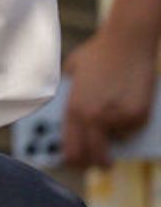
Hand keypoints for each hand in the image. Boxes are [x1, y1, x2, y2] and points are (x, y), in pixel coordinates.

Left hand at [62, 26, 157, 168]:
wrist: (126, 42)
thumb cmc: (97, 55)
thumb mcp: (72, 74)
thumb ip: (69, 96)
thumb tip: (67, 119)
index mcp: (73, 109)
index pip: (71, 150)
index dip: (74, 161)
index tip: (77, 163)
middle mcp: (94, 118)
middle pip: (93, 157)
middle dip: (95, 162)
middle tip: (98, 162)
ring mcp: (118, 119)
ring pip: (116, 143)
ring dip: (114, 140)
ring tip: (111, 128)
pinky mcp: (139, 116)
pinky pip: (132, 131)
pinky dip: (129, 127)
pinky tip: (125, 109)